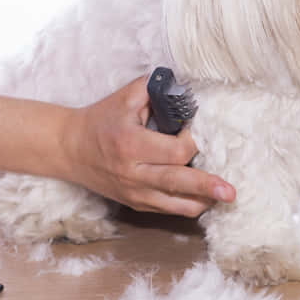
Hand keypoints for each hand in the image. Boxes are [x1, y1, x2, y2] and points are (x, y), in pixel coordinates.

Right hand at [61, 76, 235, 216]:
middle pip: (178, 182)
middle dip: (207, 186)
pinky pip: (166, 211)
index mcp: (131, 144)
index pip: (174, 152)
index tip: (196, 133)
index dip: (192, 143)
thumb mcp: (124, 97)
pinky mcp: (134, 204)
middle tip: (230, 192)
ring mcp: (133, 193)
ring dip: (201, 202)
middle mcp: (133, 173)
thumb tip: (183, 88)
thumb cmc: (100, 120)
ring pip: (175, 205)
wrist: (70, 149)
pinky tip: (202, 200)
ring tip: (222, 198)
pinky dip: (186, 206)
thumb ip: (154, 89)